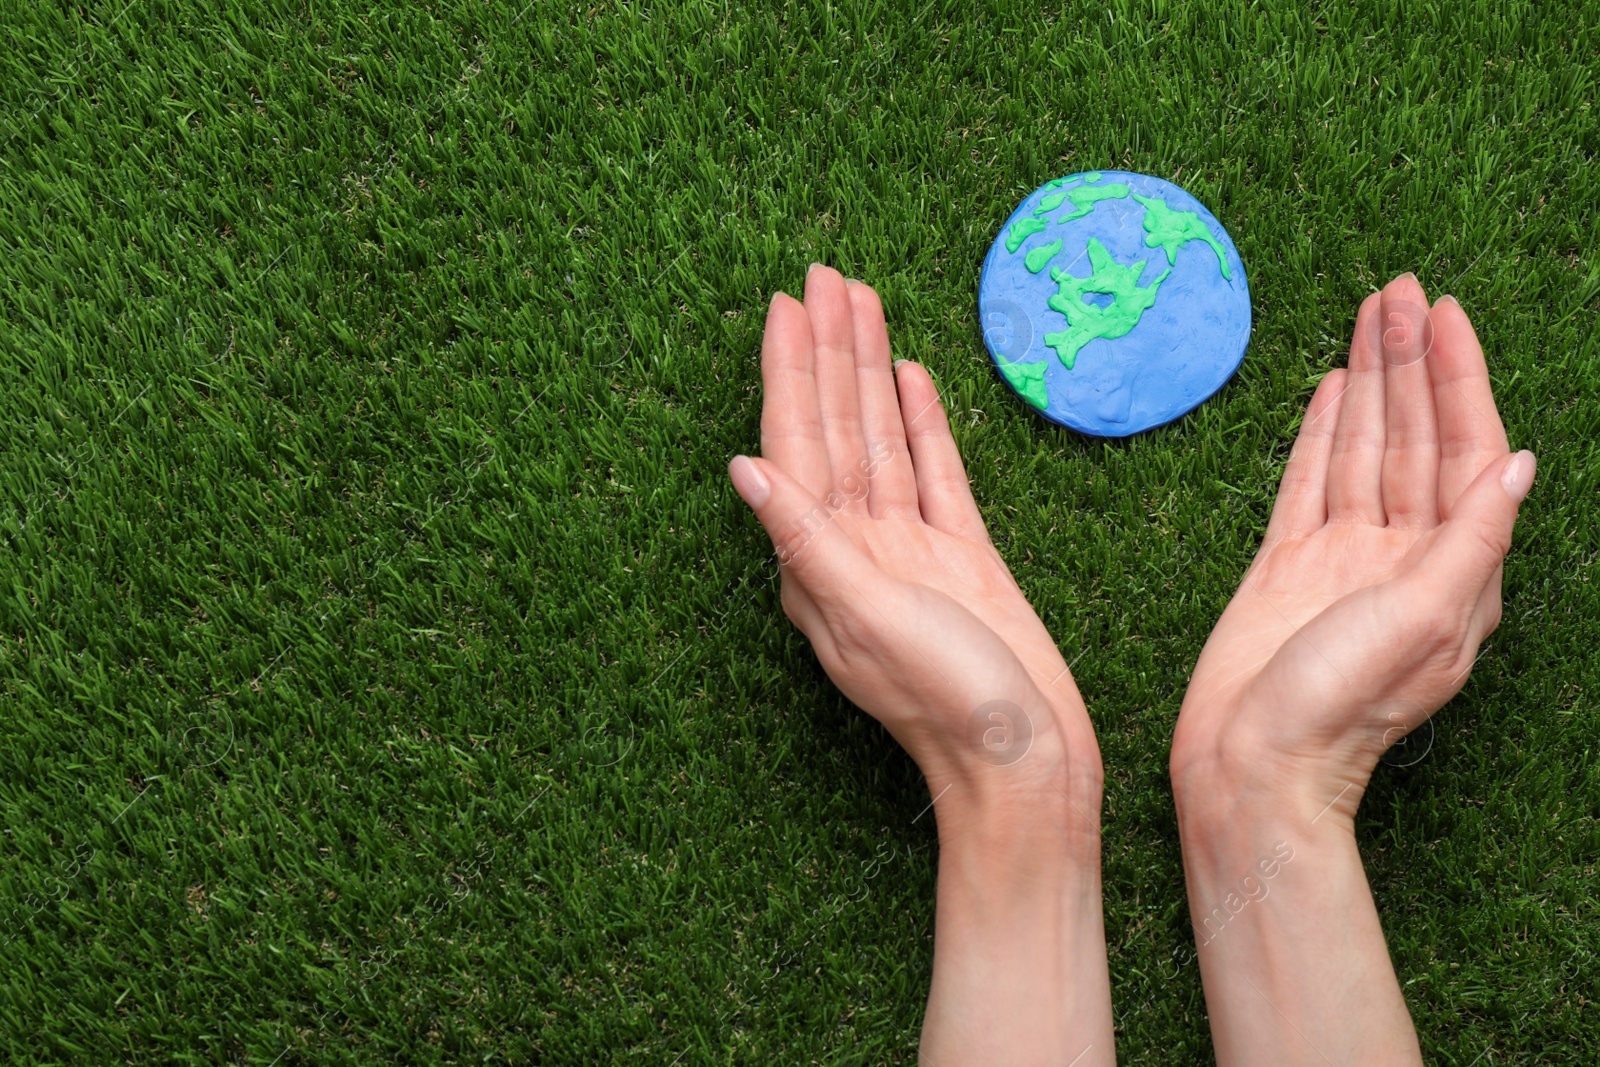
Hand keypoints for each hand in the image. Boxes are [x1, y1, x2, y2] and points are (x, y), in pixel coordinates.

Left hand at [729, 264, 1100, 809]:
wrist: (1030, 763)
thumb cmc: (948, 702)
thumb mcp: (869, 615)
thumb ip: (806, 539)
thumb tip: (742, 469)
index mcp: (820, 562)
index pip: (795, 444)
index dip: (789, 371)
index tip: (786, 306)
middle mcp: (856, 548)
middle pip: (834, 428)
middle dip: (828, 351)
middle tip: (824, 274)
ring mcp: (910, 550)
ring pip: (881, 439)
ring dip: (869, 370)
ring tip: (863, 301)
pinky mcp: (962, 556)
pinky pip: (934, 471)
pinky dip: (920, 422)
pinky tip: (909, 377)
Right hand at [1173, 273, 1533, 814]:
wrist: (1249, 765)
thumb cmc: (1340, 706)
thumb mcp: (1425, 618)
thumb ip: (1472, 538)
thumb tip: (1519, 465)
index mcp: (1453, 570)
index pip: (1467, 452)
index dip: (1459, 380)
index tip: (1444, 316)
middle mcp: (1403, 555)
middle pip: (1414, 437)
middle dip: (1409, 362)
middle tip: (1396, 290)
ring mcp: (1341, 557)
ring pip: (1363, 449)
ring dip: (1368, 382)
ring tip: (1366, 314)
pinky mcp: (1285, 564)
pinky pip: (1308, 482)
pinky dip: (1322, 434)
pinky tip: (1330, 391)